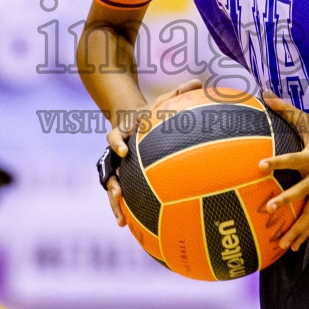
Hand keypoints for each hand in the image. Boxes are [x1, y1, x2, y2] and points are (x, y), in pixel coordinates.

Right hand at [103, 79, 203, 225]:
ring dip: (116, 203)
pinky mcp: (126, 178)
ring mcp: (119, 167)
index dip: (117, 142)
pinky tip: (135, 227)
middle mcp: (117, 152)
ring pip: (113, 187)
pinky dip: (128, 209)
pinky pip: (126, 195)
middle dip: (112, 183)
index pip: (114, 136)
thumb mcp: (162, 100)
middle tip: (117, 193)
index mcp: (123, 133)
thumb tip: (199, 82)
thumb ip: (179, 92)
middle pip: (109, 169)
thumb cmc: (152, 111)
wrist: (132, 119)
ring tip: (122, 221)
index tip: (124, 150)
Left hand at [259, 93, 308, 252]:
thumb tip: (264, 94)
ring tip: (281, 243)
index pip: (291, 160)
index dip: (276, 162)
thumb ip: (285, 110)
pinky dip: (302, 235)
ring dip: (296, 229)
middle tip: (268, 208)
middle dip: (285, 200)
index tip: (260, 166)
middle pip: (301, 191)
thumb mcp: (308, 121)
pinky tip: (290, 249)